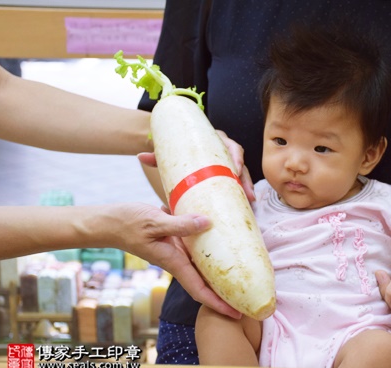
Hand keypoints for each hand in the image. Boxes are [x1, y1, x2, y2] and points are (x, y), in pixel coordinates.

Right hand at [112, 203, 241, 318]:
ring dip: (220, 268)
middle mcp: (177, 259)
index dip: (218, 304)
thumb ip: (180, 224)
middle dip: (224, 292)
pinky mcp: (174, 238)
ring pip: (203, 263)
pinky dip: (210, 243)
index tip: (236, 313)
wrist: (108, 221)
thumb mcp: (153, 222)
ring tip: (243, 268)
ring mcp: (176, 250)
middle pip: (205, 281)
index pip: (199, 290)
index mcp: (173, 262)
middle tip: (248, 295)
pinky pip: (196, 245)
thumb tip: (207, 223)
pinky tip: (222, 235)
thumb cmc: (126, 223)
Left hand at [137, 130, 254, 201]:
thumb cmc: (177, 151)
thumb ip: (158, 156)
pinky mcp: (227, 175)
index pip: (230, 145)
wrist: (179, 149)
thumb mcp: (170, 153)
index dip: (236, 156)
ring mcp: (227, 163)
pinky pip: (238, 182)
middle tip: (246, 191)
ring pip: (242, 173)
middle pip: (240, 162)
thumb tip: (141, 157)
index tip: (236, 167)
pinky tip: (246, 204)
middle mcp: (224, 151)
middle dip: (245, 177)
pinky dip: (242, 192)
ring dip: (247, 187)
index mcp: (214, 141)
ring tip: (249, 201)